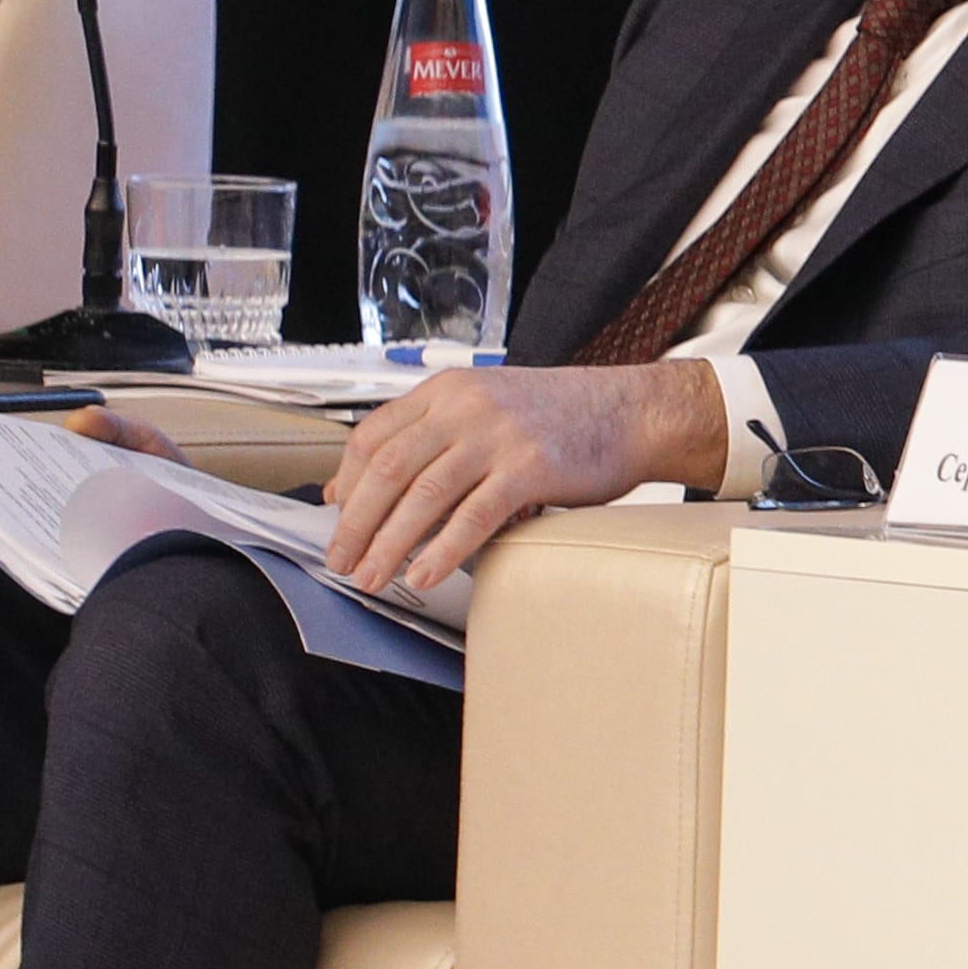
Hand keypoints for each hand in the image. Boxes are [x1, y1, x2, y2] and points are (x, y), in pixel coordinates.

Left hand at [321, 360, 726, 593]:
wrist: (630, 411)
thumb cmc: (559, 417)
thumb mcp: (482, 411)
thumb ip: (424, 440)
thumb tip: (352, 488)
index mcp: (446, 392)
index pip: (371, 437)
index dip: (345, 485)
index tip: (337, 522)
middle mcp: (464, 408)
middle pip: (387, 469)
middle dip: (356, 523)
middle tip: (342, 560)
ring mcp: (497, 437)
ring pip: (422, 496)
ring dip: (389, 544)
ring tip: (373, 577)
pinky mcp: (529, 468)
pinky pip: (473, 516)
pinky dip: (443, 551)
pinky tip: (426, 574)